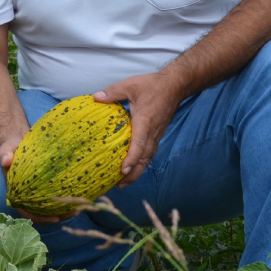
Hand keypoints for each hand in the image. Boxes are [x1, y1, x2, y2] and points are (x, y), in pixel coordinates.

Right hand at [0, 133, 75, 223]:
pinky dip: (66, 200)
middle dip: (58, 216)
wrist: (19, 142)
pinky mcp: (46, 186)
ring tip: (79, 209)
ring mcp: (37, 192)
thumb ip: (4, 153)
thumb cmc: (13, 147)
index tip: (55, 218)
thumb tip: (6, 160)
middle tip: (74, 213)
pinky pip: (56, 197)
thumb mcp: (7, 148)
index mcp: (16, 192)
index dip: (40, 218)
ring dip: (65, 211)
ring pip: (51, 208)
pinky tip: (79, 198)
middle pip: (42, 214)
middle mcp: (26, 196)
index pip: (26, 211)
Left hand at [94, 72, 181, 186]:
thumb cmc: (152, 85)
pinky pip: (150, 152)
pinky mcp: (158, 134)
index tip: (123, 171)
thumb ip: (112, 92)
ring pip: (148, 157)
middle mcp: (153, 132)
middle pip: (145, 158)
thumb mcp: (130, 85)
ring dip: (138, 170)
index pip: (139, 144)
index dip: (131, 159)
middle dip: (133, 173)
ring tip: (124, 182)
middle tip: (119, 185)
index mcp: (145, 121)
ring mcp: (157, 134)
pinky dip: (141, 162)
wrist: (175, 85)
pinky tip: (133, 167)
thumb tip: (95, 98)